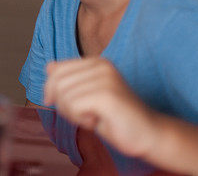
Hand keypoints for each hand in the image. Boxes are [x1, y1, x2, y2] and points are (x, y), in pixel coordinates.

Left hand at [44, 58, 158, 157]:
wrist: (150, 135)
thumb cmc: (115, 118)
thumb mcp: (87, 95)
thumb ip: (69, 80)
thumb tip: (48, 67)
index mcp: (96, 61)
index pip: (55, 70)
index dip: (53, 92)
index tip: (69, 107)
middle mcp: (101, 65)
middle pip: (56, 84)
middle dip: (64, 105)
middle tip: (86, 114)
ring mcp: (105, 78)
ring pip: (63, 96)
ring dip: (74, 114)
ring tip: (95, 116)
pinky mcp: (107, 95)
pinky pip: (73, 107)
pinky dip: (81, 120)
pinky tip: (98, 120)